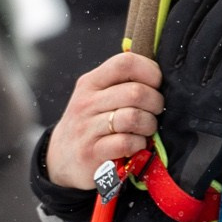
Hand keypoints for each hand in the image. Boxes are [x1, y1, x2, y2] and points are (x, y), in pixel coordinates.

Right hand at [44, 48, 163, 189]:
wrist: (62, 158)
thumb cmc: (90, 124)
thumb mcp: (96, 96)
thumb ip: (121, 83)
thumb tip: (159, 72)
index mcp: (90, 82)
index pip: (125, 63)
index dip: (150, 72)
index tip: (156, 84)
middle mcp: (87, 103)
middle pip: (135, 92)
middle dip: (155, 103)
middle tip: (155, 112)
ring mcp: (87, 129)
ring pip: (133, 117)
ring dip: (149, 125)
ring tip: (146, 129)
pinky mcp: (91, 153)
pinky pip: (126, 142)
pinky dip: (139, 144)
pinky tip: (136, 145)